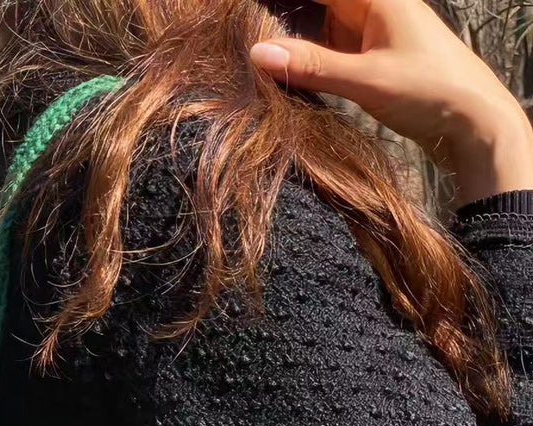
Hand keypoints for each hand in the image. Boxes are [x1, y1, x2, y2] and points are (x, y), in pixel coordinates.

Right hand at [249, 0, 532, 203]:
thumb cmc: (429, 91)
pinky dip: (308, 62)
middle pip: (313, 4)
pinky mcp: (371, 59)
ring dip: (291, 43)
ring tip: (256, 60)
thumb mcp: (365, 80)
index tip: (244, 12)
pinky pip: (329, 52)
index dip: (279, 1)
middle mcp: (371, 7)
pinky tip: (285, 76)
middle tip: (242, 38)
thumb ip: (312, 66)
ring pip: (318, 28)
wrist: (474, 122)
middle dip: (280, 20)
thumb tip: (257, 53)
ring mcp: (371, 33)